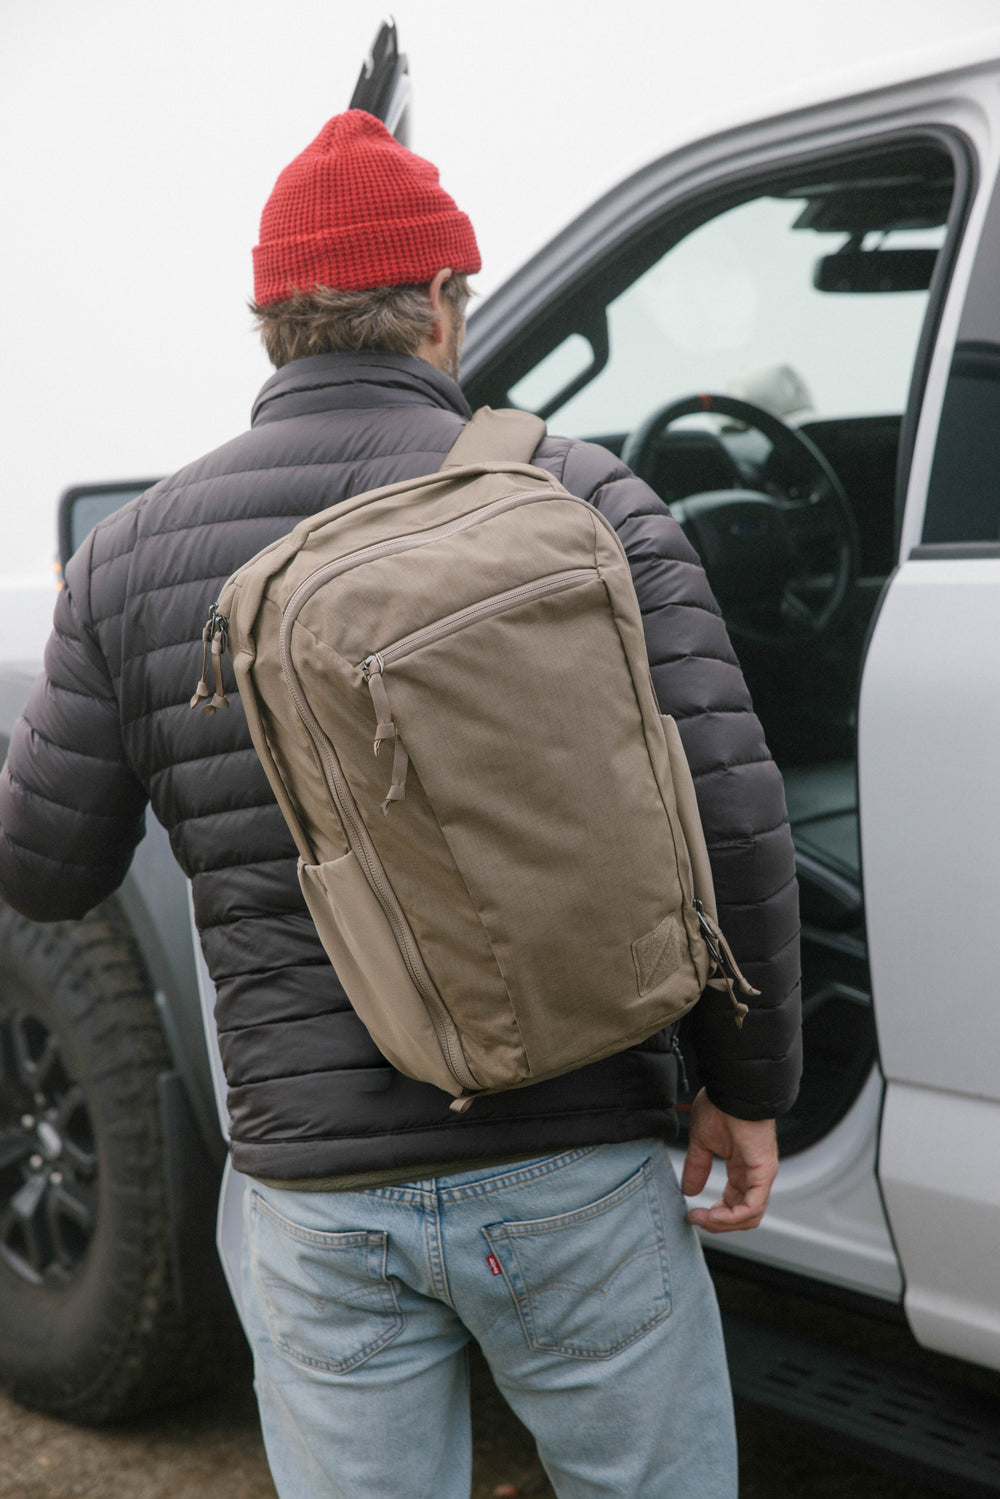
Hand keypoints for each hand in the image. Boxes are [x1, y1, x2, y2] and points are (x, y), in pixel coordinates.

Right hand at [681, 1088, 777, 1232]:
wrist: (733, 1087)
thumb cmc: (721, 1105)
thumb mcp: (702, 1141)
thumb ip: (698, 1166)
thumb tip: (688, 1190)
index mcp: (742, 1166)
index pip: (735, 1203)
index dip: (714, 1214)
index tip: (692, 1213)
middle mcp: (754, 1174)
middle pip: (743, 1216)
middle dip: (718, 1223)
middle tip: (695, 1219)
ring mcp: (761, 1174)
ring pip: (750, 1216)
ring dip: (723, 1224)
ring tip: (702, 1218)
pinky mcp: (763, 1172)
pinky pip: (752, 1206)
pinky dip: (732, 1217)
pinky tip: (713, 1214)